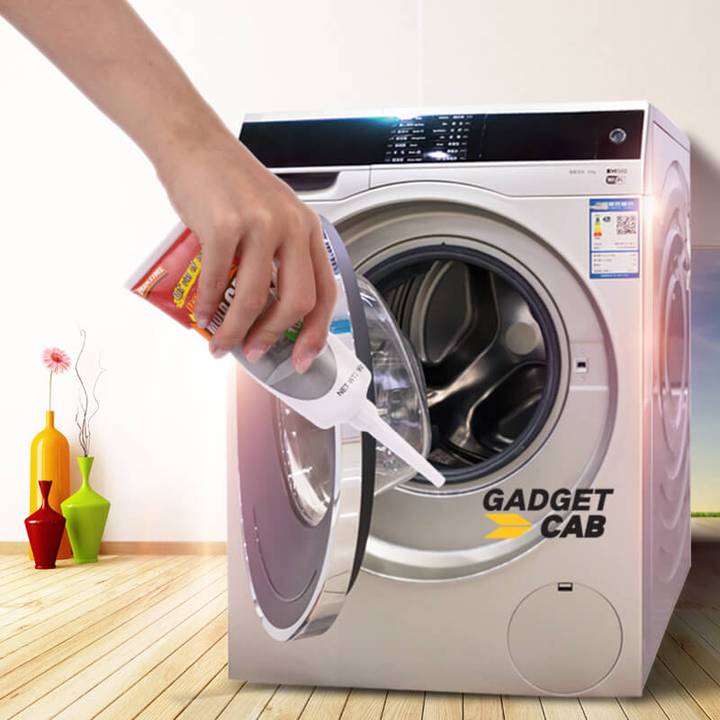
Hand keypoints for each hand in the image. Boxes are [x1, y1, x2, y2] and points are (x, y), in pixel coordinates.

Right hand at [155, 127, 335, 372]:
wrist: (193, 143)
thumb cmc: (230, 183)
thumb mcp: (272, 215)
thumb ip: (277, 258)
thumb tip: (266, 314)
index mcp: (307, 229)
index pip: (326, 291)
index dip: (317, 331)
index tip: (304, 357)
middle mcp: (291, 226)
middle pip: (297, 301)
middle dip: (275, 337)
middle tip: (257, 352)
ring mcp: (260, 225)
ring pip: (255, 298)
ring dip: (236, 330)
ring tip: (221, 343)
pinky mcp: (225, 225)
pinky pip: (217, 281)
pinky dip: (208, 306)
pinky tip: (202, 316)